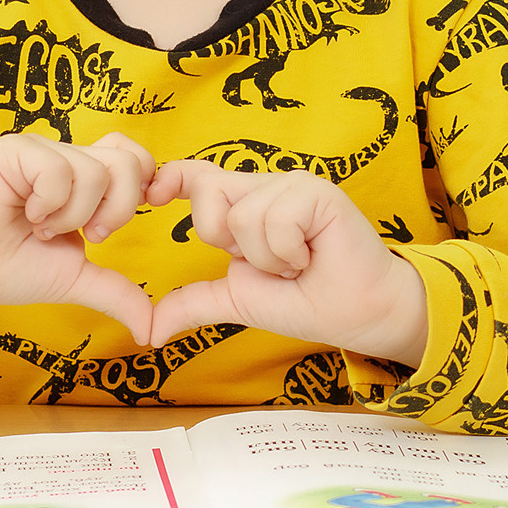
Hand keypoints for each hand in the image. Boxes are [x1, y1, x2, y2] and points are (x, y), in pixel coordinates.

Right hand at [0, 131, 156, 353]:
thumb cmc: (9, 268)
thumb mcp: (74, 278)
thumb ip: (115, 292)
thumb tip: (152, 330)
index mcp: (84, 179)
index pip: (135, 159)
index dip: (140, 187)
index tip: (111, 227)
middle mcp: (67, 157)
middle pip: (128, 162)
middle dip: (116, 210)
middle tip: (86, 234)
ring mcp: (41, 150)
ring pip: (96, 170)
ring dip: (73, 214)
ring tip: (42, 227)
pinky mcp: (14, 149)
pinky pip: (59, 169)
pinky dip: (49, 203)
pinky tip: (26, 214)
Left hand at [144, 162, 428, 365]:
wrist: (358, 314)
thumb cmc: (306, 302)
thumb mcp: (238, 300)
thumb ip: (194, 303)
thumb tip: (149, 330)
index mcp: (246, 204)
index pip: (199, 177)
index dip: (172, 178)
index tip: (152, 195)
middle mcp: (266, 186)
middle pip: (209, 193)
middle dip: (227, 241)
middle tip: (268, 262)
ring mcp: (293, 185)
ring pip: (243, 216)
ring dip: (267, 258)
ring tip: (297, 263)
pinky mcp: (318, 192)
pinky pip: (275, 220)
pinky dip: (287, 252)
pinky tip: (311, 256)